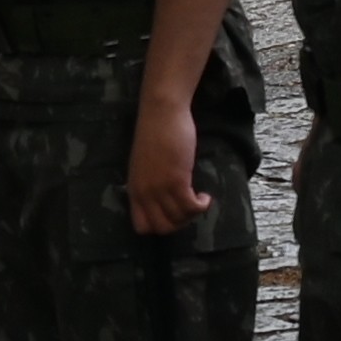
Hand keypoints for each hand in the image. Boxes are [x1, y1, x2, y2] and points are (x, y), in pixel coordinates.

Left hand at [124, 86, 210, 234]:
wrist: (161, 112)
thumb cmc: (155, 133)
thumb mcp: (144, 165)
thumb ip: (149, 183)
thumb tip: (161, 199)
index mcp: (134, 190)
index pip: (142, 226)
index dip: (160, 225)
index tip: (173, 213)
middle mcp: (144, 194)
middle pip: (162, 227)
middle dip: (179, 223)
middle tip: (189, 208)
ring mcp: (159, 188)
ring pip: (179, 219)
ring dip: (193, 214)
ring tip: (199, 200)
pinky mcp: (177, 180)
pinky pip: (191, 207)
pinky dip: (201, 206)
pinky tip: (205, 195)